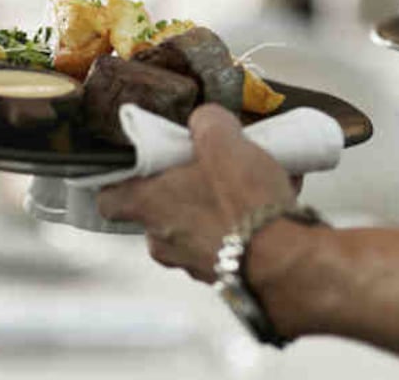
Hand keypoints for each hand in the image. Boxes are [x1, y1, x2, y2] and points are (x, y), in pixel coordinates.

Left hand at [96, 104, 297, 280]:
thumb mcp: (222, 140)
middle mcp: (164, 241)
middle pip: (163, 207)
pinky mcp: (228, 277)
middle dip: (186, 186)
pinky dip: (246, 224)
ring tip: (254, 179)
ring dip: (220, 204)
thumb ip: (206, 122)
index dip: (122, 180)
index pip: (110, 199)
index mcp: (149, 207)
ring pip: (199, 225)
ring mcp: (194, 263)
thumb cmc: (244, 204)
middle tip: (210, 165)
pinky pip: (231, 242)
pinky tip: (276, 199)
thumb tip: (206, 122)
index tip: (139, 165)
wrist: (288, 261)